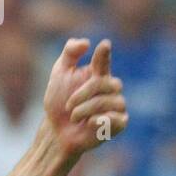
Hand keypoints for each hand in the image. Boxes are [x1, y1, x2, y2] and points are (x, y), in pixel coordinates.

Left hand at [43, 38, 127, 160]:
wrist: (56, 132)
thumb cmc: (59, 103)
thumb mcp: (60, 75)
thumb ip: (70, 54)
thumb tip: (86, 43)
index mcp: (98, 73)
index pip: (103, 59)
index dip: (103, 53)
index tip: (103, 46)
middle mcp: (111, 87)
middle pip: (104, 83)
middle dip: (82, 94)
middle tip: (68, 106)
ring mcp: (117, 105)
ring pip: (108, 101)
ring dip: (85, 110)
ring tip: (74, 117)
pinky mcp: (119, 123)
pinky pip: (117, 118)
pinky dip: (99, 120)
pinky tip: (89, 123)